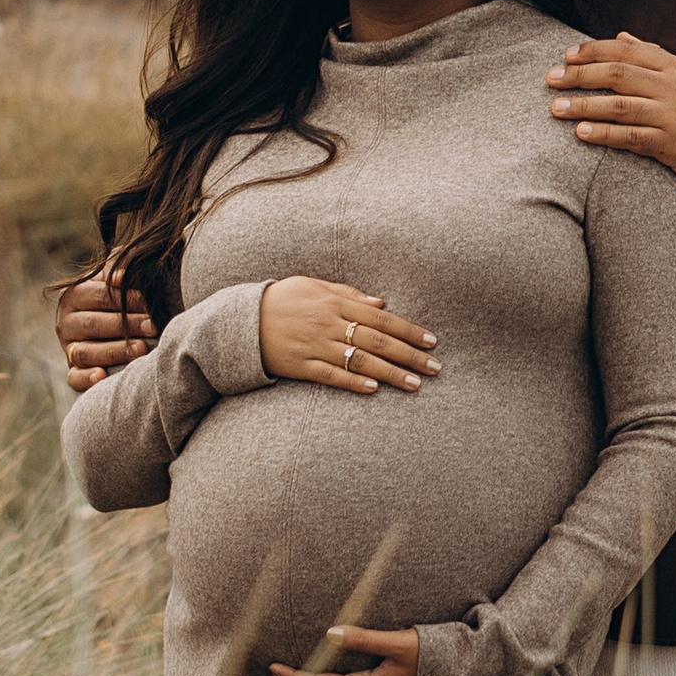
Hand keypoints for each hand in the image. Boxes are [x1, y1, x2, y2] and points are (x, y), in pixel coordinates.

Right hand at [60, 270, 154, 390]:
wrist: (114, 318)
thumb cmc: (123, 294)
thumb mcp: (119, 276)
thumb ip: (121, 266)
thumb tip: (122, 276)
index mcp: (75, 295)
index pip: (98, 296)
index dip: (125, 299)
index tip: (150, 303)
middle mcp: (66, 322)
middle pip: (93, 324)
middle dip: (126, 326)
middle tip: (153, 327)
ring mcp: (68, 348)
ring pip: (86, 352)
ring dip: (114, 351)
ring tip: (142, 350)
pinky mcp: (73, 370)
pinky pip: (74, 378)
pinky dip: (86, 378)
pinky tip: (103, 377)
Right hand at [259, 280, 438, 394]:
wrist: (241, 319)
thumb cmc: (282, 299)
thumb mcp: (314, 285)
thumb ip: (348, 293)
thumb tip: (381, 303)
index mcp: (335, 302)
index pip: (381, 318)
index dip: (408, 330)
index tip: (431, 341)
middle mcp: (328, 324)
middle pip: (377, 341)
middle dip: (410, 355)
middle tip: (435, 368)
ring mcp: (315, 346)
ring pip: (360, 361)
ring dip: (390, 373)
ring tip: (415, 384)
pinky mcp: (300, 366)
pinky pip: (330, 376)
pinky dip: (353, 383)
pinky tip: (374, 389)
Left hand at [547, 34, 675, 197]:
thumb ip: (656, 57)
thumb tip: (623, 35)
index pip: (627, 49)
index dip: (594, 50)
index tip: (567, 55)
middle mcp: (675, 87)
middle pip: (617, 73)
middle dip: (579, 75)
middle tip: (551, 78)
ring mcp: (674, 116)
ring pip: (619, 105)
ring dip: (583, 105)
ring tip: (555, 107)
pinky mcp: (673, 145)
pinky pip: (631, 137)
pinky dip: (603, 134)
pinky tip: (581, 133)